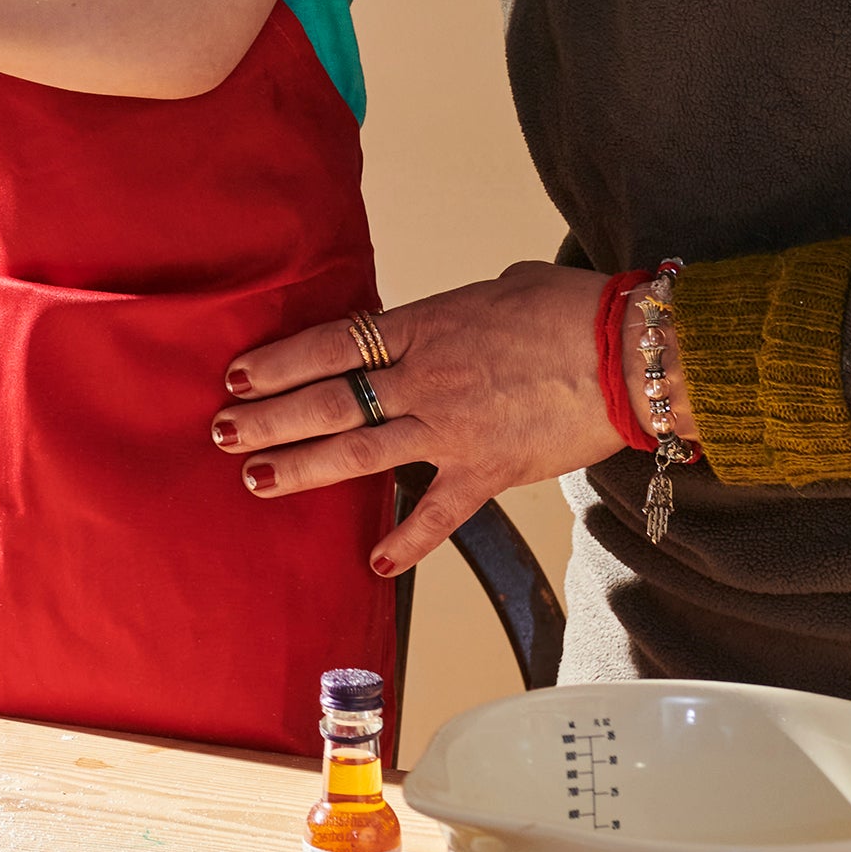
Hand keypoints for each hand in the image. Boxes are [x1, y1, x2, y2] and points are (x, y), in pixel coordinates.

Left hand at [210, 259, 626, 577]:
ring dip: (303, 469)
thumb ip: (457, 312)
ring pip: (359, 454)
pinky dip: (405, 541)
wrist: (628, 353)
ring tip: (256, 480)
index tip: (238, 376)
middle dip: (268, 420)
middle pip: (327, 402)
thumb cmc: (569, 309)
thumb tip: (452, 317)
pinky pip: (436, 515)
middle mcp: (423, 380)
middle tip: (222, 433)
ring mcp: (451, 431)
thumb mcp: (497, 290)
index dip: (278, 363)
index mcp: (421, 327)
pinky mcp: (487, 472)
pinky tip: (373, 561)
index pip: (329, 345)